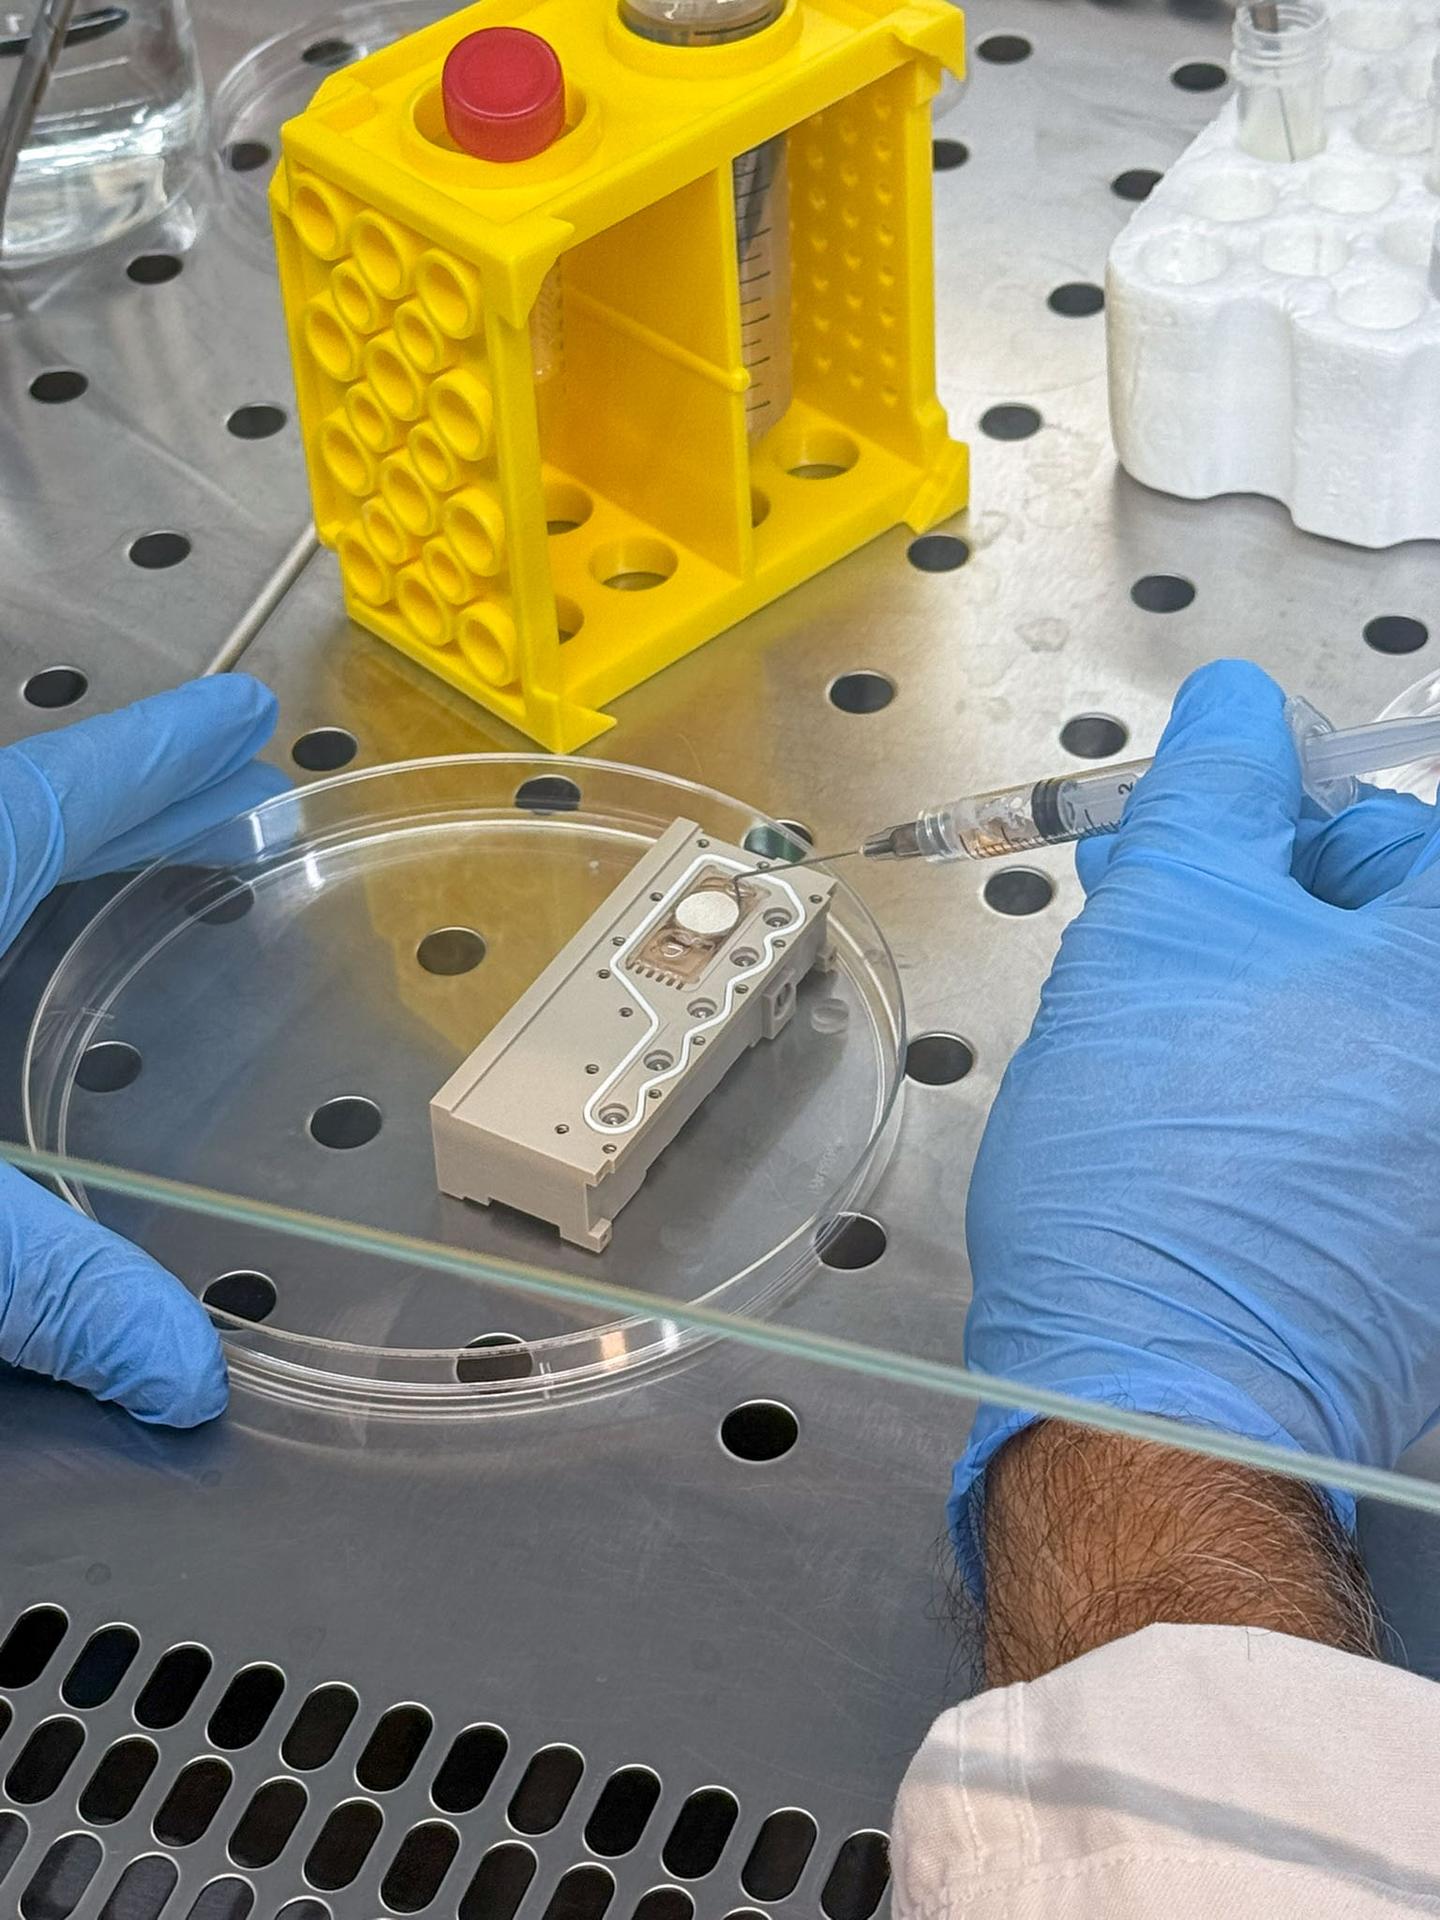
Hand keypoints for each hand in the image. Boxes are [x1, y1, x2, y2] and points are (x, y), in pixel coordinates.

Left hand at [1, 676, 284, 1424]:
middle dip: (121, 795)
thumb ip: (46, 1290)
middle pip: (15, 812)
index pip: (53, 794)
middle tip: (215, 785)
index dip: (156, 756)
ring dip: (49, 852)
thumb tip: (185, 1379)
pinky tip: (12, 977)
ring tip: (126, 864)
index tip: (235, 715)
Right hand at [956, 659, 1439, 1562]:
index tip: (1185, 878)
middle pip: (1377, 950)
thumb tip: (1241, 702)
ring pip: (1351, 1046)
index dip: (1275, 842)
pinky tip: (1190, 1136)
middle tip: (1147, 946)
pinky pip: (1352, 1141)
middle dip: (1256, 923)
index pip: (1396, 844)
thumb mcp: (1163, 925)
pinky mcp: (1419, 1261)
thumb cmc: (1158, 1158)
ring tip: (1146, 1048)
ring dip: (1256, 1016)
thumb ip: (1213, 792)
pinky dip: (1282, 1112)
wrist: (1155, 1393)